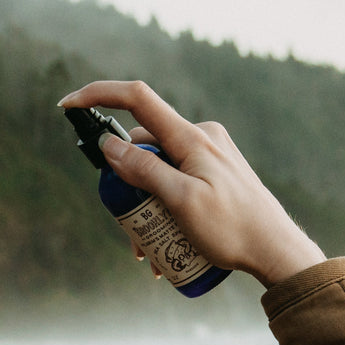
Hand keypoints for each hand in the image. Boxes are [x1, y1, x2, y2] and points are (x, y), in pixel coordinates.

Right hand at [59, 81, 325, 286]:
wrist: (276, 249)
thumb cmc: (233, 228)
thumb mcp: (181, 201)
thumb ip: (145, 169)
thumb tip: (109, 145)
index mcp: (192, 136)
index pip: (138, 99)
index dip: (99, 95)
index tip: (69, 105)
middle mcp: (200, 137)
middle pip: (142, 146)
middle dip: (124, 184)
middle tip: (127, 228)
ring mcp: (208, 154)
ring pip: (157, 168)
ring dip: (143, 204)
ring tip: (148, 249)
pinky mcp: (214, 171)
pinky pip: (175, 179)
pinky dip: (161, 205)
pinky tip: (164, 241)